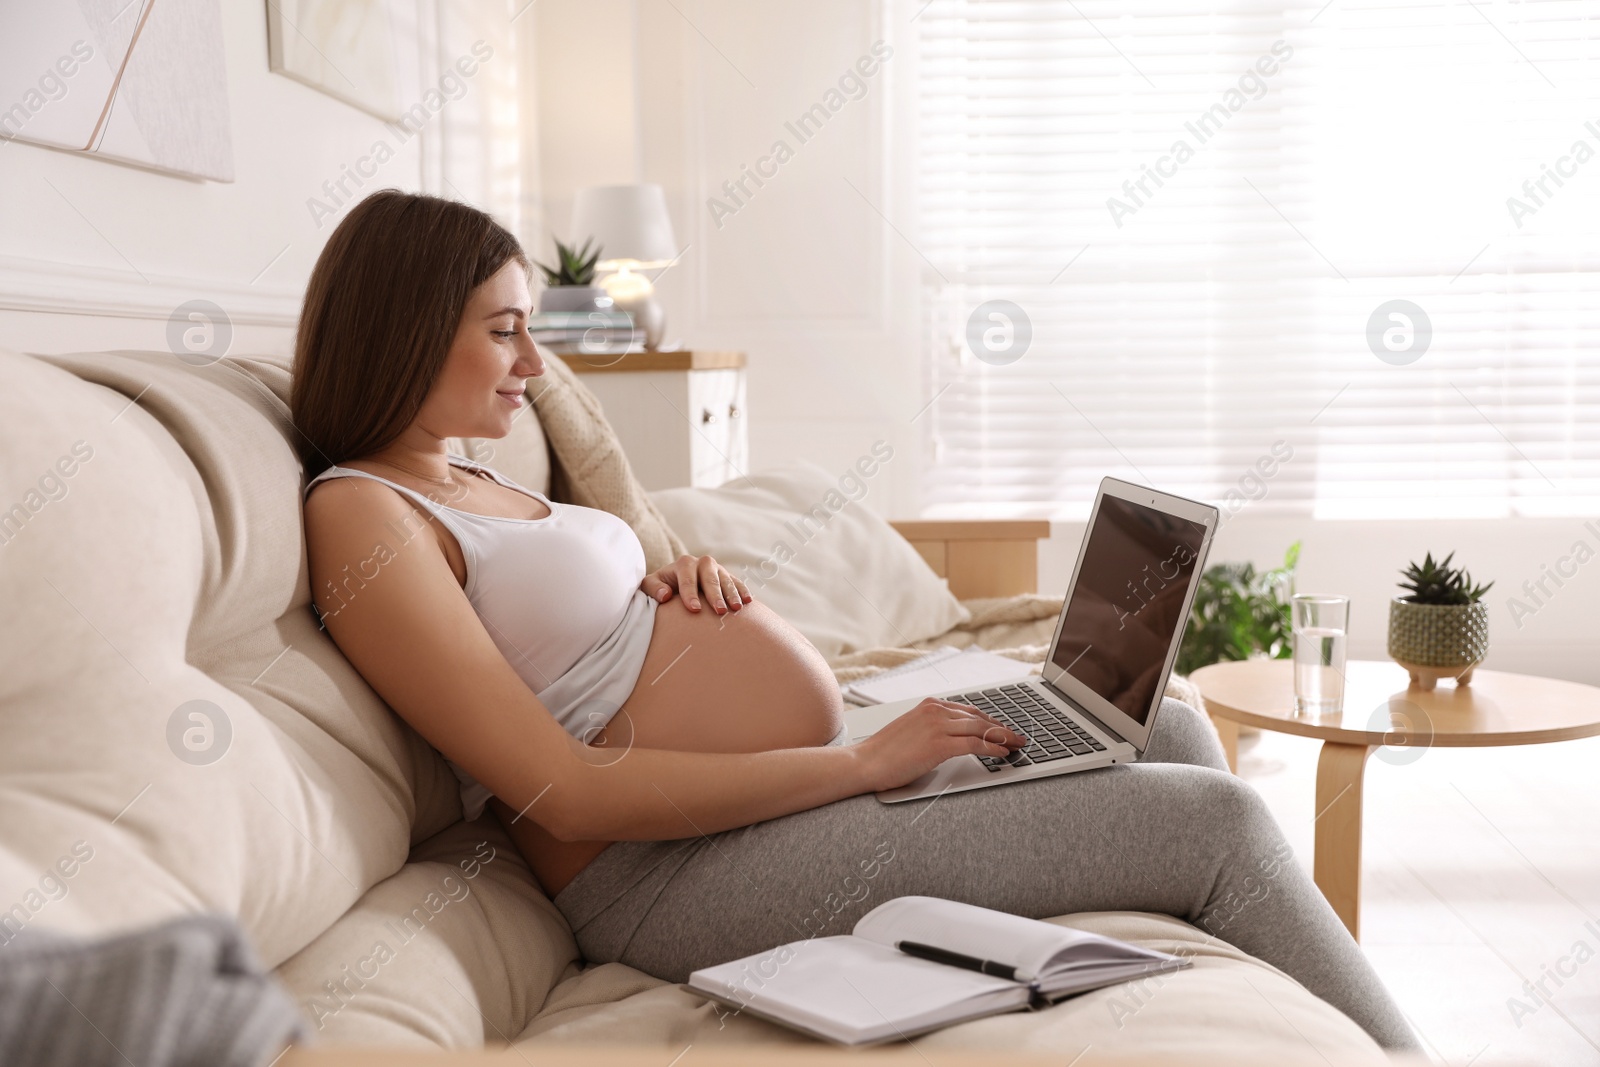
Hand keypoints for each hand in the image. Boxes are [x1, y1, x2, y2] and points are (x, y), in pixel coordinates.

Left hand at [640, 554, 751, 614]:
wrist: (676, 580)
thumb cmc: (662, 586)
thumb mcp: (651, 585)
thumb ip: (653, 588)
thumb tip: (665, 595)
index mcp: (684, 564)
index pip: (687, 579)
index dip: (690, 594)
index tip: (694, 610)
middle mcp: (702, 563)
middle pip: (710, 579)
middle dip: (715, 595)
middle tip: (719, 611)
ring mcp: (717, 569)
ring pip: (726, 580)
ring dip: (732, 594)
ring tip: (737, 609)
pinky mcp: (727, 576)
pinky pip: (737, 582)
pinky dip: (743, 591)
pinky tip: (748, 602)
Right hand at [850, 698, 1028, 792]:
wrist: (865, 762)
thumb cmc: (884, 753)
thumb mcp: (912, 730)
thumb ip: (932, 728)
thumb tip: (955, 739)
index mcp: (929, 705)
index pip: (969, 710)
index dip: (990, 720)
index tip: (1002, 728)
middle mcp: (935, 710)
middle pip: (979, 718)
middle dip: (1002, 728)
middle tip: (1018, 737)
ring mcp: (937, 726)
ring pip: (981, 729)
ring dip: (1003, 738)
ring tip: (1016, 745)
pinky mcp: (939, 744)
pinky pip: (975, 744)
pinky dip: (993, 748)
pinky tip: (1003, 753)